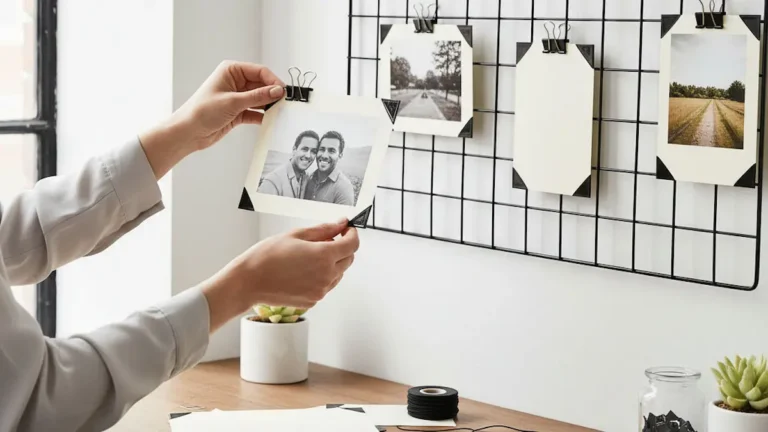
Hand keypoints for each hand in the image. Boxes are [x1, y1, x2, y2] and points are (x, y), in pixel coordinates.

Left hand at [138, 61, 284, 178]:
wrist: (188, 132)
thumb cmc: (202, 112)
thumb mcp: (233, 102)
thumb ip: (258, 97)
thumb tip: (278, 91)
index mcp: (231, 71)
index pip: (260, 72)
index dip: (274, 81)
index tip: (285, 92)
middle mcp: (235, 82)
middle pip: (262, 85)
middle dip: (273, 94)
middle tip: (287, 104)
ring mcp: (237, 97)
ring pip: (260, 99)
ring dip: (270, 106)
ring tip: (281, 113)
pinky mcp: (238, 112)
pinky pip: (256, 111)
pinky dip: (263, 116)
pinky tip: (271, 121)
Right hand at [199, 219, 359, 331]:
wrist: (249, 282)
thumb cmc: (267, 256)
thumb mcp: (297, 235)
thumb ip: (324, 229)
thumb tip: (341, 223)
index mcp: (324, 256)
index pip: (352, 245)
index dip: (352, 234)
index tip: (347, 229)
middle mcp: (326, 276)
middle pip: (348, 259)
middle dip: (343, 247)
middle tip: (327, 238)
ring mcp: (321, 290)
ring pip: (339, 273)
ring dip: (333, 263)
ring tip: (310, 256)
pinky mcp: (313, 300)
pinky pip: (326, 285)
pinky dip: (322, 276)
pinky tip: (304, 270)